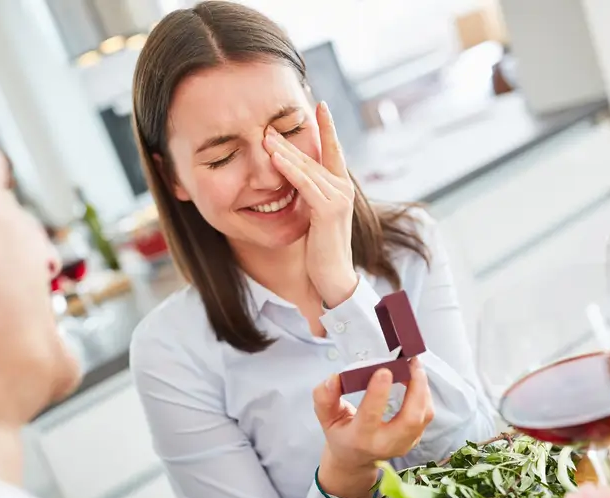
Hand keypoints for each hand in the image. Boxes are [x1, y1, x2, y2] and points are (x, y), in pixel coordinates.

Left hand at [264, 101, 356, 306]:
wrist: (333, 278)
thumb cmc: (321, 252)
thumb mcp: (314, 218)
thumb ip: (309, 198)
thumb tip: (293, 182)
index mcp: (340, 189)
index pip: (333, 151)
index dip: (327, 127)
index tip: (319, 105)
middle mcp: (343, 189)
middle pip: (314, 156)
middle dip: (292, 139)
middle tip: (270, 123)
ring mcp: (338, 199)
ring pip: (307, 168)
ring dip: (285, 152)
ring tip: (266, 136)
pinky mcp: (329, 211)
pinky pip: (304, 185)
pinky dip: (289, 171)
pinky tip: (275, 160)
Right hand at [312, 359, 433, 497]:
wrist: (354, 459)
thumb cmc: (340, 433)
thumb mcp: (326, 417)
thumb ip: (324, 397)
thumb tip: (334, 379)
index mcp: (360, 438)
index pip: (371, 416)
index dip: (378, 393)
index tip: (384, 370)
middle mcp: (385, 444)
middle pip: (410, 419)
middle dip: (416, 388)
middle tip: (411, 362)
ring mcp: (403, 444)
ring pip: (423, 416)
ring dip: (423, 388)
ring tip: (414, 366)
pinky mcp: (414, 439)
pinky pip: (426, 415)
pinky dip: (424, 394)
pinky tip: (416, 378)